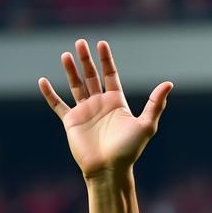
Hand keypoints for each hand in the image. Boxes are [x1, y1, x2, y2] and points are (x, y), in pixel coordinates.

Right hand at [38, 39, 171, 179]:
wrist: (109, 170)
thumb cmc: (129, 150)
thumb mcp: (146, 125)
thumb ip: (155, 104)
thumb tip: (169, 83)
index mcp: (117, 103)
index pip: (111, 76)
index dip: (106, 60)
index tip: (102, 44)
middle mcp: (100, 105)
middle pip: (92, 77)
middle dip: (86, 60)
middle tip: (80, 42)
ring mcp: (85, 112)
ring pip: (76, 85)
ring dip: (70, 70)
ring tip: (66, 54)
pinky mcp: (71, 122)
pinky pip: (58, 105)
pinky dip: (49, 94)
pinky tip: (42, 81)